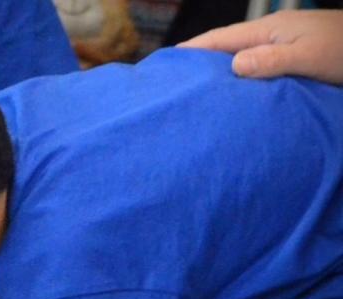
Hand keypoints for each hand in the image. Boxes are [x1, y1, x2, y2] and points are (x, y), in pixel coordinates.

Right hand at [178, 9, 342, 84]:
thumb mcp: (310, 56)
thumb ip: (272, 60)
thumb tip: (232, 66)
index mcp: (270, 30)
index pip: (219, 39)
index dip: (190, 52)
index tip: (164, 66)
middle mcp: (273, 35)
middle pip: (226, 47)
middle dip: (199, 63)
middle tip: (173, 84)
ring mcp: (284, 46)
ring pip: (242, 58)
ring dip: (219, 73)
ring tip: (197, 93)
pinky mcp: (295, 59)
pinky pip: (258, 68)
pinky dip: (241, 79)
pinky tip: (235, 93)